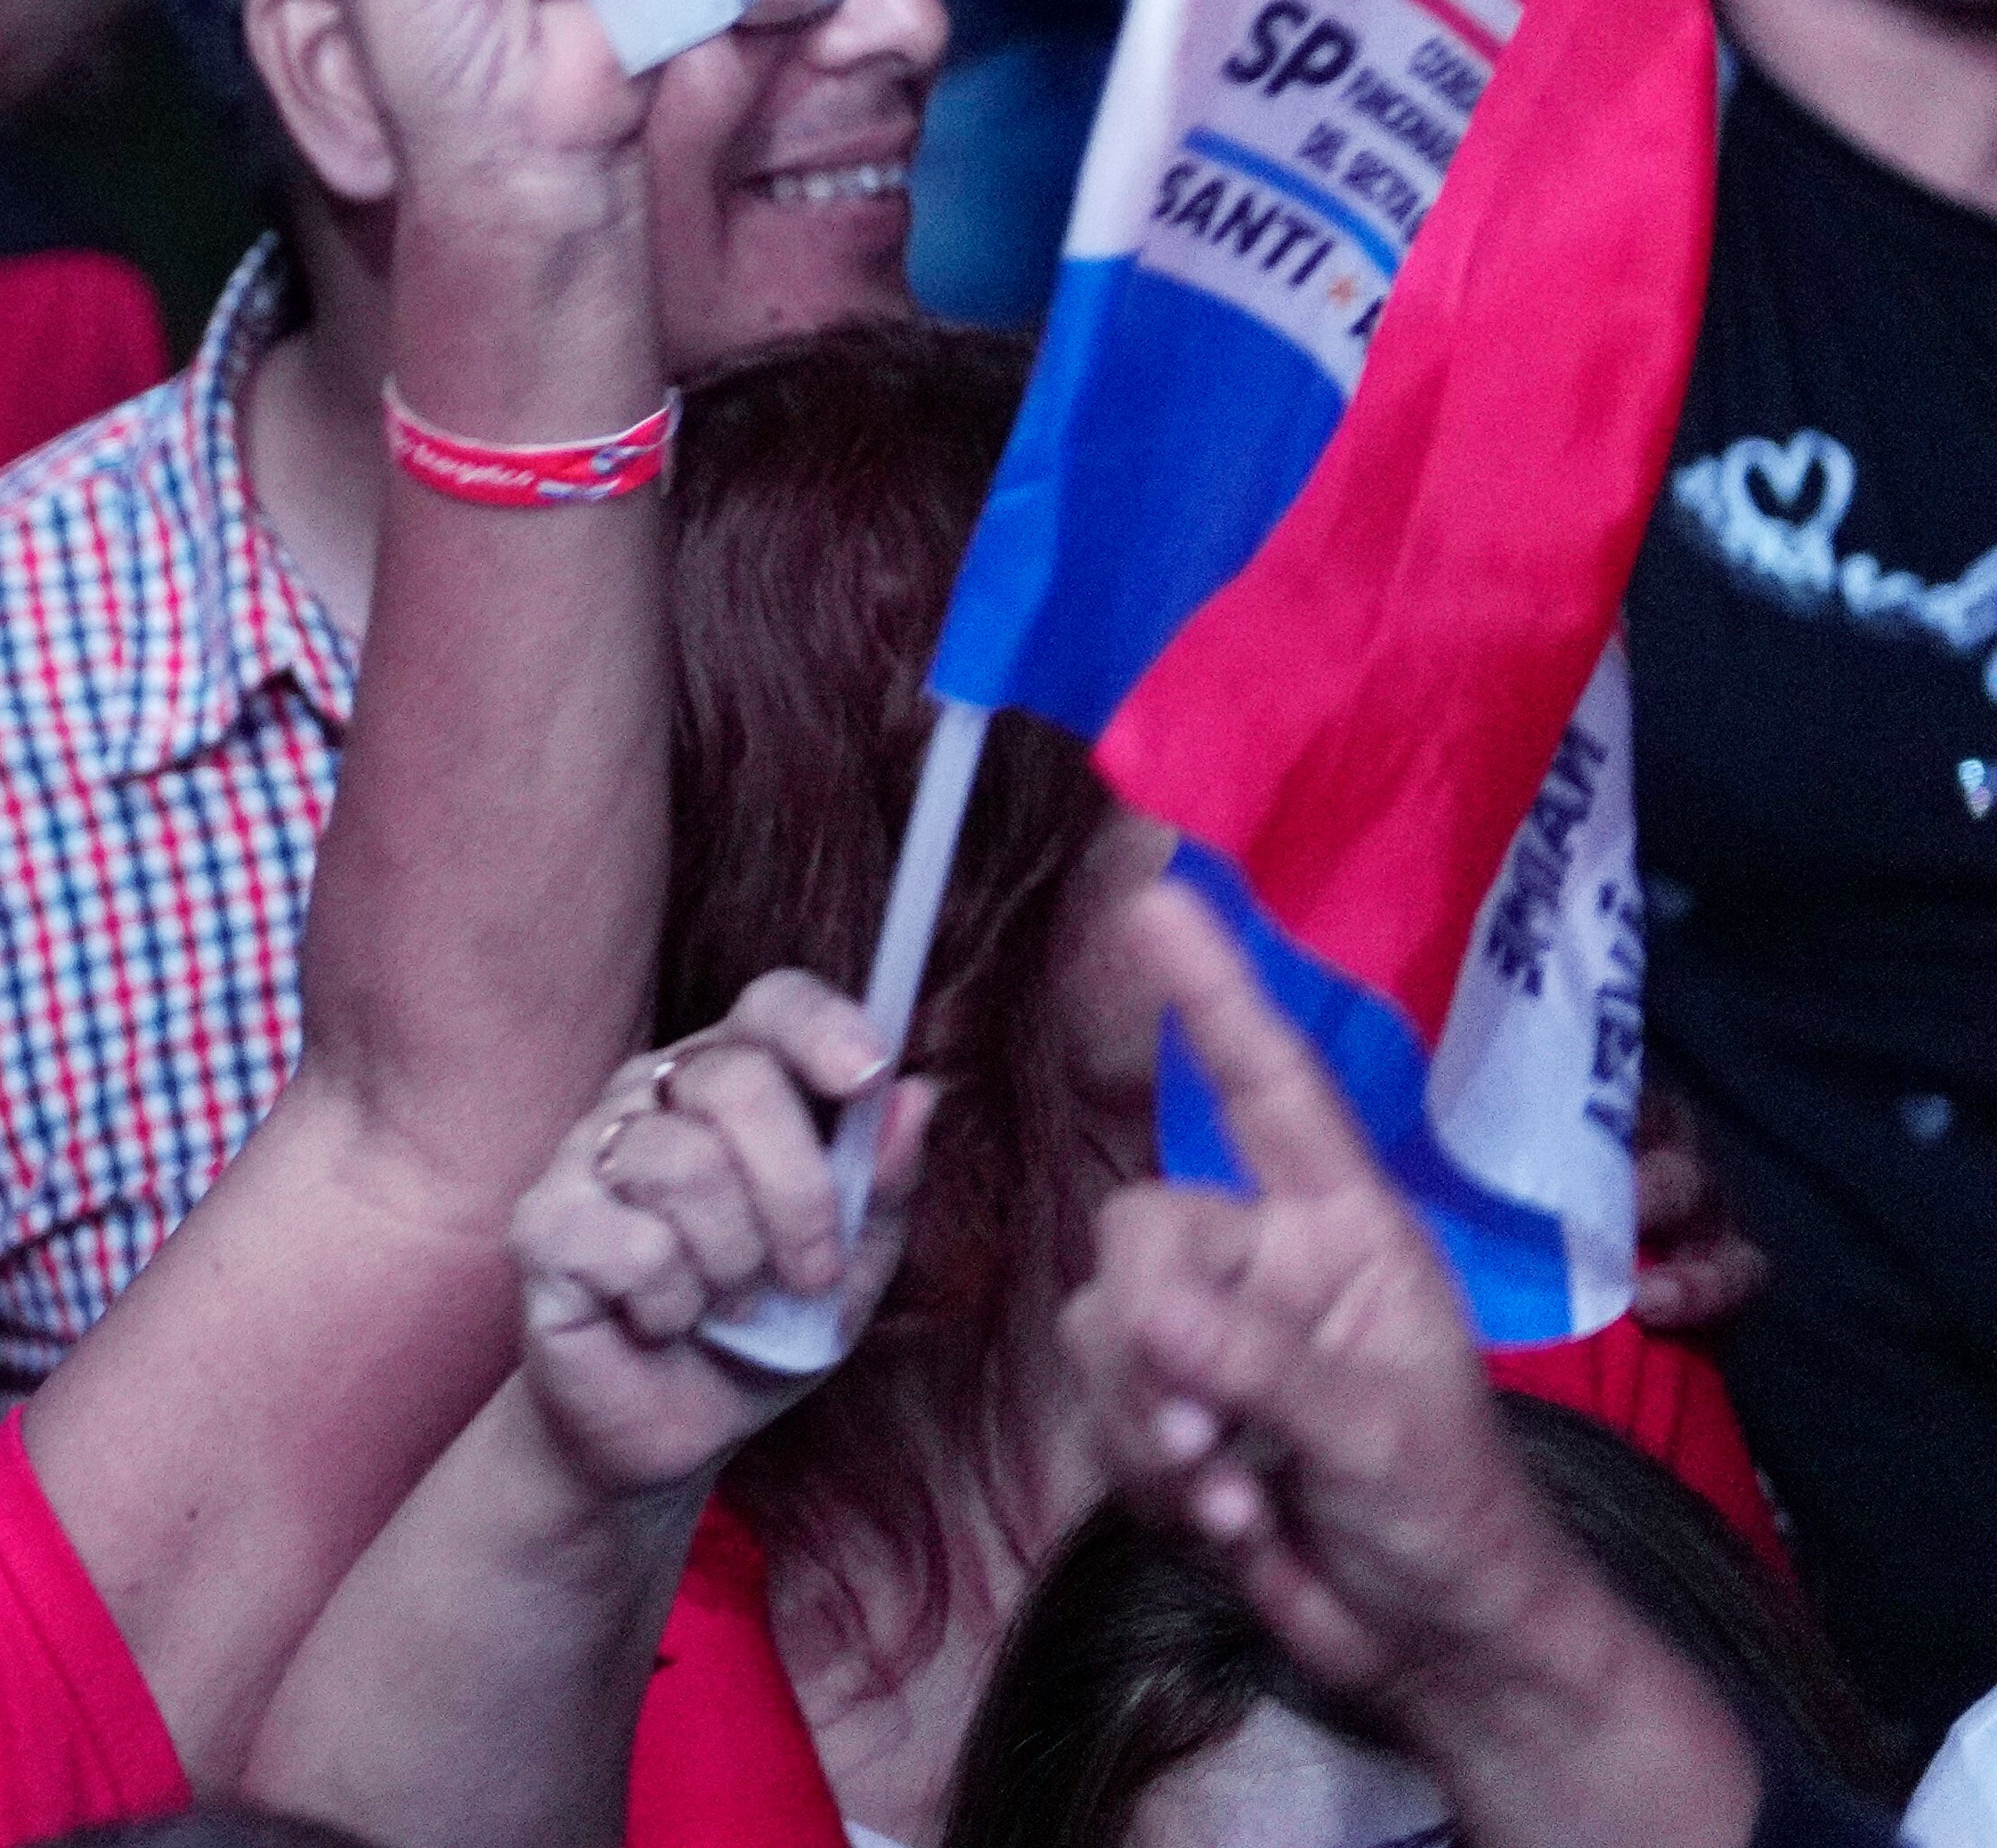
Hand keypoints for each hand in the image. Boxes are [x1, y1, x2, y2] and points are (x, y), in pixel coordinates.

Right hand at [504, 974, 915, 1502]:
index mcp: (727, 1089)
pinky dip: (675, 1306)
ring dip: (734, 1264)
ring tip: (726, 1305)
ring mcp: (583, 1155)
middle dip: (799, 1193)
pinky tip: (661, 1322)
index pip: (769, 1006)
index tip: (866, 1076)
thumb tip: (916, 1094)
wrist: (664, 1433)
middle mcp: (648, 1100)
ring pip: (684, 1165)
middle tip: (809, 1274)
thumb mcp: (849, 1271)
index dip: (820, 1026)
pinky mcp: (543, 1225)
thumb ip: (880, 1186)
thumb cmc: (759, 1337)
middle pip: (735, 1079)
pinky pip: (635, 1245)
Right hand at [1061, 885, 1743, 1830]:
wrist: (1434, 1646)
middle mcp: (1272, 1264)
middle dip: (1154, 1345)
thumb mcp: (1379, 1438)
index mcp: (1347, 1235)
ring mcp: (1217, 1337)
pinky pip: (1097, 1403)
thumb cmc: (1452, 1523)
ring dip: (1150, 1425)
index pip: (1273, 1094)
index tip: (1159, 903)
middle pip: (1143, 1236)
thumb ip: (1261, 1364)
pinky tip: (1221, 1521)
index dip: (1218, 996)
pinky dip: (1145, 1472)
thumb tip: (1147, 1305)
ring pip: (1103, 1326)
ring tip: (1231, 1498)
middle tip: (1205, 1442)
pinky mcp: (1170, 1412)